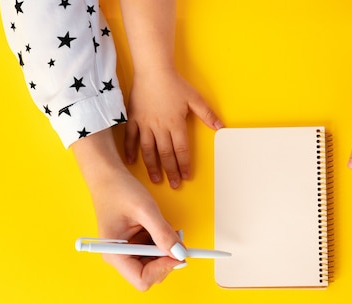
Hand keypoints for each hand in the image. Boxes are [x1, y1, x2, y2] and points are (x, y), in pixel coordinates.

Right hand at [73, 129, 186, 290]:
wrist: (108, 176)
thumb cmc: (119, 190)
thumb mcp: (145, 210)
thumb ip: (163, 233)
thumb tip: (180, 253)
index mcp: (114, 254)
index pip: (142, 279)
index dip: (163, 269)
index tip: (177, 252)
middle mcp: (119, 257)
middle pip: (150, 275)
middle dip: (166, 259)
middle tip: (175, 237)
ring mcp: (127, 252)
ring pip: (155, 264)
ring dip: (166, 249)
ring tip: (164, 226)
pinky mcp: (134, 245)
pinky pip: (154, 251)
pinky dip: (162, 241)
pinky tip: (159, 225)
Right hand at [124, 69, 222, 187]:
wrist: (153, 70)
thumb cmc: (174, 84)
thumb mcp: (195, 98)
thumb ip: (207, 115)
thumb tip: (220, 127)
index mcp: (176, 124)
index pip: (181, 150)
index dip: (184, 165)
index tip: (186, 176)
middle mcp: (160, 127)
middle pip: (166, 154)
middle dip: (171, 171)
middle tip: (174, 185)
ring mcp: (145, 124)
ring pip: (149, 150)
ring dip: (153, 166)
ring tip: (156, 179)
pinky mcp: (134, 119)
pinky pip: (131, 138)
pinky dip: (131, 150)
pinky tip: (131, 162)